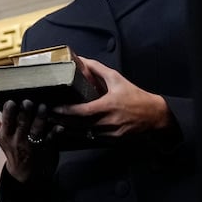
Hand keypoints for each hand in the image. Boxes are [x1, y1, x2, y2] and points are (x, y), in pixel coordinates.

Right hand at [0, 99, 54, 182]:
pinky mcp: (46, 149)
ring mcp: (33, 145)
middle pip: (22, 124)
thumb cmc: (11, 149)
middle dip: (25, 112)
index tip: (11, 102)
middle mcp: (18, 140)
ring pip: (37, 130)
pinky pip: (51, 139)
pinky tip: (58, 126)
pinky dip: (55, 132)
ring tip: (43, 107)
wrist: (25, 175)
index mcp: (6, 135)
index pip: (6, 122)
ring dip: (40, 118)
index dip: (8, 112)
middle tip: (28, 101)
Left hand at [52, 54, 172, 141]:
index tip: (53, 108)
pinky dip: (82, 133)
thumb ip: (98, 70)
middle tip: (48, 116)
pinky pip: (93, 137)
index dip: (66, 111)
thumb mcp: (117, 79)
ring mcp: (110, 133)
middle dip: (62, 121)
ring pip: (84, 133)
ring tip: (55, 122)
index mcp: (108, 106)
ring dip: (70, 129)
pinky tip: (72, 128)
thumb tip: (81, 60)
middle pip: (79, 125)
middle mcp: (108, 122)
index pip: (82, 112)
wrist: (154, 116)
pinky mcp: (113, 140)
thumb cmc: (134, 96)